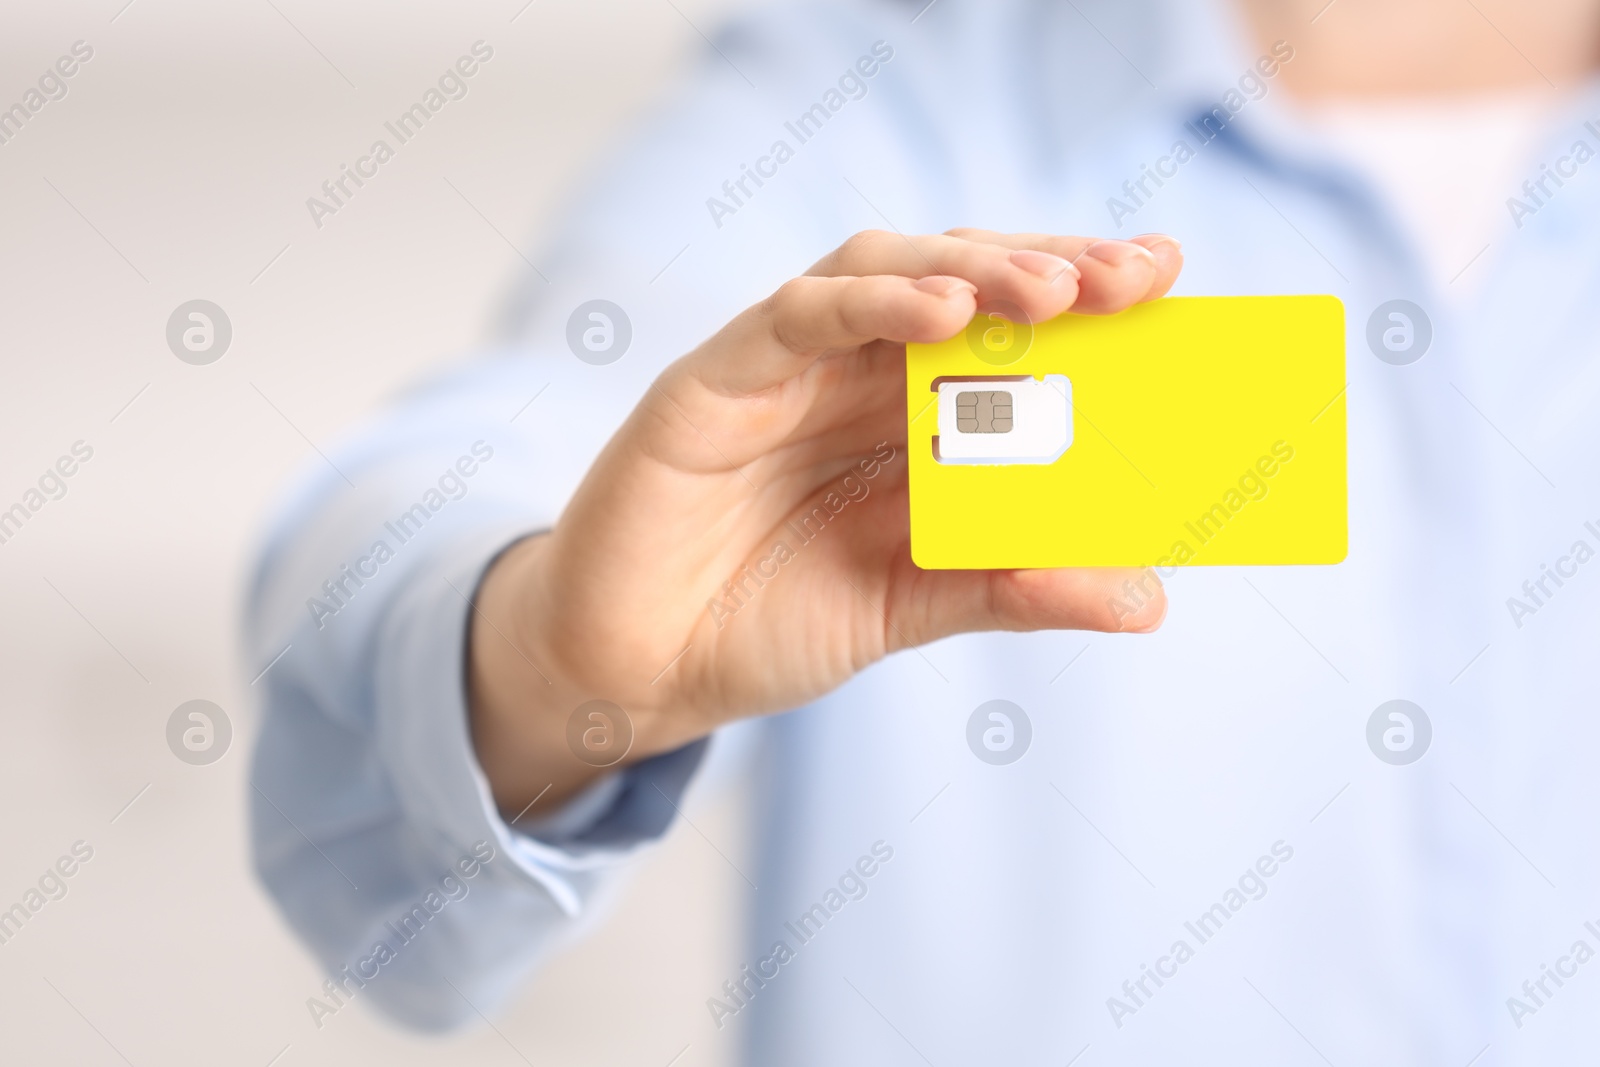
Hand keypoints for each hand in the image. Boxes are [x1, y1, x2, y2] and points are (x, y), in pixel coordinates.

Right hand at [469, 229, 1182, 815]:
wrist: (636, 671)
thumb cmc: (764, 622)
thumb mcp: (910, 606)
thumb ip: (1013, 586)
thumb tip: (1148, 598)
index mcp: (902, 419)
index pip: (1004, 333)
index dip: (1085, 302)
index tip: (1170, 287)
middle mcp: (850, 376)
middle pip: (958, 283)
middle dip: (1050, 269)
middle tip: (1137, 277)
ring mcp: (783, 369)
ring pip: (882, 274)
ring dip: (972, 270)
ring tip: (1056, 292)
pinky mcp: (714, 381)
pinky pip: (794, 319)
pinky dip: (870, 303)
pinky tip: (941, 311)